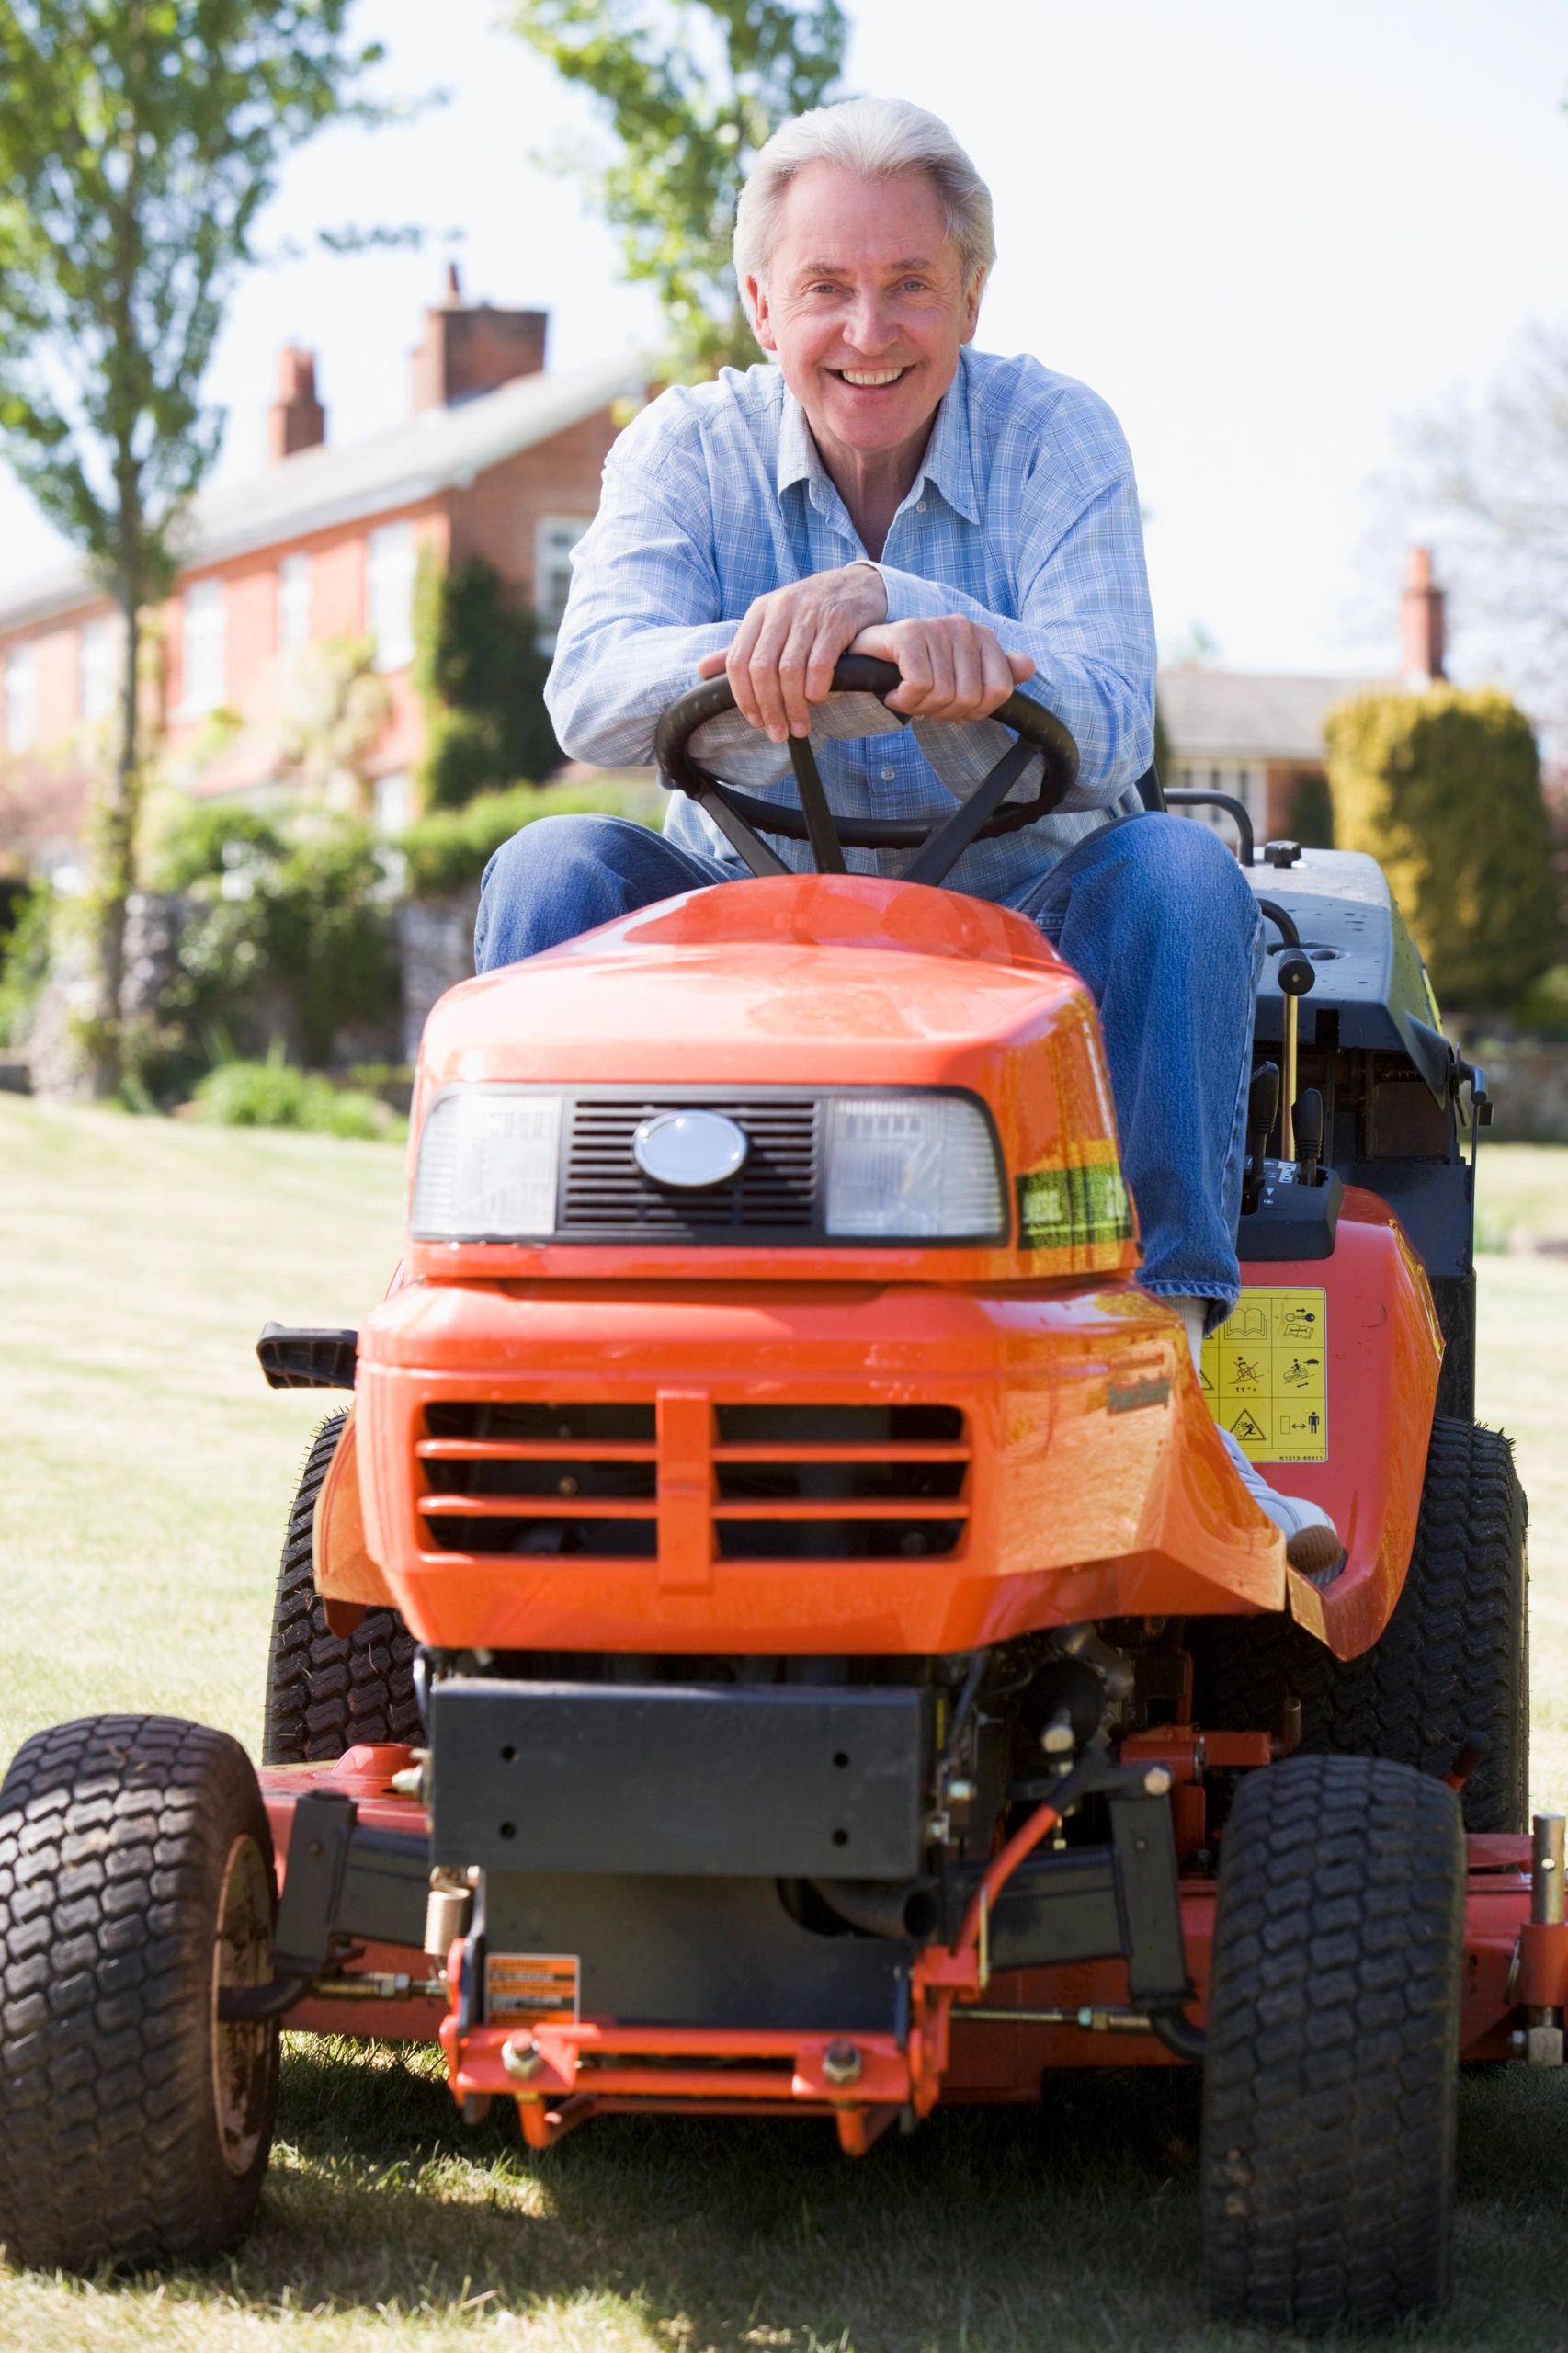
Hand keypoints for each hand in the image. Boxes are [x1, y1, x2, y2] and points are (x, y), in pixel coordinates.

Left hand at [695, 563, 887, 740]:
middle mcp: (780, 609)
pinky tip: (818, 700)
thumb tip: (701, 671)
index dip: (743, 697)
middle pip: (761, 669)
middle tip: (779, 732)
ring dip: (794, 706)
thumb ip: (741, 647)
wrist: (859, 585)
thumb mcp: (772, 622)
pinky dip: (816, 689)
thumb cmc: (811, 611)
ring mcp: (809, 614)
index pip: (737, 661)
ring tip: (800, 726)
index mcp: (759, 612)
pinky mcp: (836, 622)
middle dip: (769, 708)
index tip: (755, 721)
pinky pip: (819, 664)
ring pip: (789, 670)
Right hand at [848, 617, 1033, 720]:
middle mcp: (962, 626)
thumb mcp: (959, 674)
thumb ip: (995, 672)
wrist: (867, 657)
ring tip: (908, 696)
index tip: (951, 707)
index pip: (999, 691)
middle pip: (970, 698)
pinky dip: (905, 700)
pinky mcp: (909, 634)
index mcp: (982, 636)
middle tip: (923, 704)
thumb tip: (1028, 667)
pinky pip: (919, 686)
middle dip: (943, 712)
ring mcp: (936, 627)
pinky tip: (895, 693)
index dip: (975, 712)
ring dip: (920, 708)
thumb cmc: (916, 669)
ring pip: (943, 695)